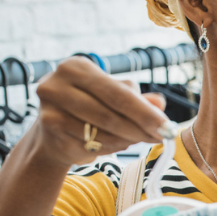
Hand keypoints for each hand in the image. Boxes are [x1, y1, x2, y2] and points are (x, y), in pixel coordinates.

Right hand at [31, 57, 169, 167]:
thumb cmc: (88, 109)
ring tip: (139, 139)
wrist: (51, 135)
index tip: (167, 127)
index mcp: (76, 67)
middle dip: (141, 129)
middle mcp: (57, 84)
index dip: (146, 112)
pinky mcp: (50, 134)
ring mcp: (49, 110)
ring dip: (128, 140)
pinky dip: (111, 148)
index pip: (119, 93)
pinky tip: (117, 144)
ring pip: (102, 132)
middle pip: (111, 114)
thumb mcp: (112, 97)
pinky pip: (91, 145)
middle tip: (162, 138)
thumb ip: (137, 99)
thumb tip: (160, 103)